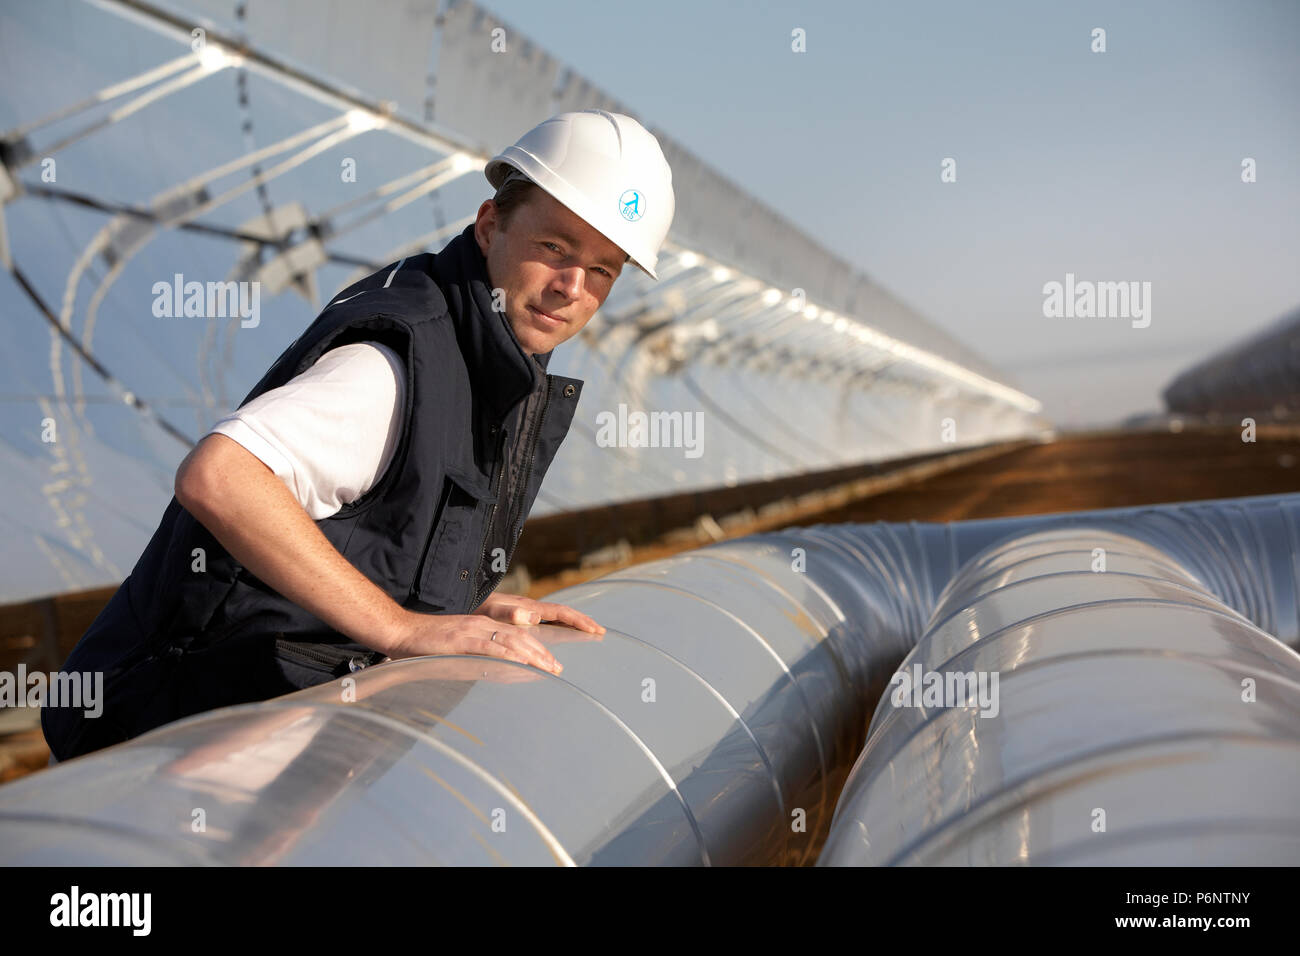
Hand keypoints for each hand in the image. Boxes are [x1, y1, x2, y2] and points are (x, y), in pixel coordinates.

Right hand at [384, 610, 561, 674]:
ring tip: (548, 669)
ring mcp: (471, 631)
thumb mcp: (457, 647)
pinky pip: (488, 648)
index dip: (538, 648)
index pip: (518, 636)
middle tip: (558, 670)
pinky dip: (507, 655)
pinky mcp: (460, 640)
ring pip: (510, 641)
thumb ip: (476, 655)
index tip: (552, 664)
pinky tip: (521, 663)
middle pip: (520, 637)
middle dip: (542, 654)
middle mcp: (481, 625)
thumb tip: (493, 671)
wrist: (400, 631)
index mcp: (482, 625)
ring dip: (532, 655)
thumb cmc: (426, 643)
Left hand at [473, 592, 605, 633]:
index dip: (579, 620)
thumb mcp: (489, 611)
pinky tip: (555, 634)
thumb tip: (534, 615)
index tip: (596, 629)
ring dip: (571, 624)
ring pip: (554, 616)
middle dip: (582, 621)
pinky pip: (543, 620)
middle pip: (562, 613)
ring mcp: (522, 610)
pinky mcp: (515, 615)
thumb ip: (508, 612)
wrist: (457, 600)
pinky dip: (557, 626)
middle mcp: (528, 607)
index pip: (561, 612)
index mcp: (527, 607)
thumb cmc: (472, 608)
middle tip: (600, 632)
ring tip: (585, 633)